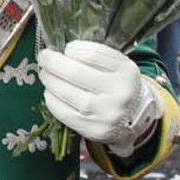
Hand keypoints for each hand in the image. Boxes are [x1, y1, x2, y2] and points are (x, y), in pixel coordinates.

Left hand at [38, 40, 154, 151]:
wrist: (134, 117)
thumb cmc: (118, 84)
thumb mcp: (117, 64)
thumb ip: (94, 55)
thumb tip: (61, 52)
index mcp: (126, 72)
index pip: (92, 54)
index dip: (72, 49)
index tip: (65, 49)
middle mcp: (119, 94)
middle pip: (75, 73)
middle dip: (52, 62)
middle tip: (44, 57)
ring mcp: (106, 114)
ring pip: (66, 92)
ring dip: (49, 80)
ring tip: (46, 74)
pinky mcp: (93, 130)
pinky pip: (63, 112)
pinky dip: (51, 99)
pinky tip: (51, 92)